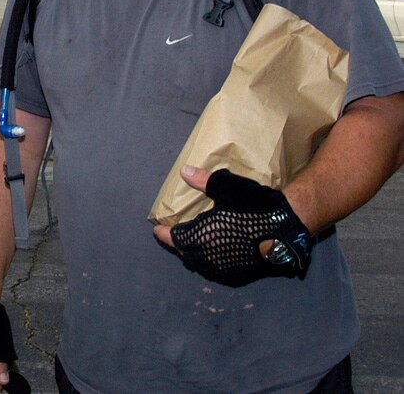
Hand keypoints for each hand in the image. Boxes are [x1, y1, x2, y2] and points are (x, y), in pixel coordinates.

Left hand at [154, 166, 312, 285]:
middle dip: (178, 245)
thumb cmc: (252, 204)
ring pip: (201, 265)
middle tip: (174, 236)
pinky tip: (212, 254)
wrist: (286, 225)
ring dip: (192, 255)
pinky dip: (209, 263)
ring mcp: (227, 267)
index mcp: (200, 236)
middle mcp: (210, 256)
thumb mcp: (225, 186)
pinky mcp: (242, 272)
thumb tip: (184, 172)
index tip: (157, 230)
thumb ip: (202, 181)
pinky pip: (218, 271)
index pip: (174, 238)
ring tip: (191, 244)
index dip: (164, 234)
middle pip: (186, 254)